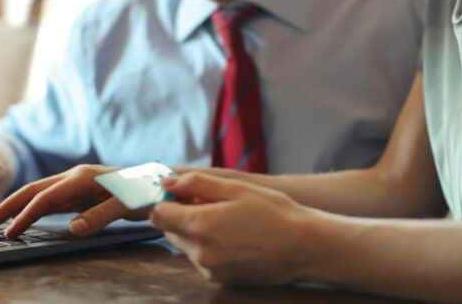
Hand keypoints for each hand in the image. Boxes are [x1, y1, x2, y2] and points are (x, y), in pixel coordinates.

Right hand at [0, 164, 146, 238]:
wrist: (160, 182)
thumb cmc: (145, 192)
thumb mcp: (126, 205)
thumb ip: (100, 215)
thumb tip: (72, 229)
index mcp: (82, 178)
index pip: (45, 197)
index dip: (25, 215)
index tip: (9, 233)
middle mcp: (75, 176)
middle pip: (34, 190)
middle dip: (9, 206)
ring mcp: (76, 183)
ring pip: (39, 193)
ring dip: (17, 206)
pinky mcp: (80, 191)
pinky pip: (50, 199)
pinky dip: (32, 208)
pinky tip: (24, 218)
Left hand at [151, 172, 314, 285]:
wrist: (303, 247)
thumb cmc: (273, 212)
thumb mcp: (236, 188)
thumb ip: (196, 183)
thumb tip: (167, 182)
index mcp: (200, 225)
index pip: (158, 214)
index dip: (167, 200)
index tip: (183, 192)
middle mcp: (199, 252)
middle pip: (170, 231)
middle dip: (182, 215)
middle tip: (210, 202)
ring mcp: (209, 269)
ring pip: (186, 246)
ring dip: (195, 231)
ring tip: (227, 220)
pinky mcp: (220, 279)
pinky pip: (201, 259)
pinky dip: (208, 246)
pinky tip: (234, 236)